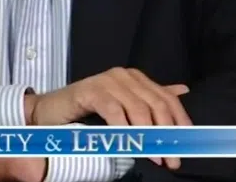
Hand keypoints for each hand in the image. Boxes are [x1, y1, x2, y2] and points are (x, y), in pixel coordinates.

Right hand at [24, 67, 191, 168]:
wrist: (50, 112)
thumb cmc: (87, 112)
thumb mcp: (124, 107)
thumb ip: (151, 100)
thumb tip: (183, 91)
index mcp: (136, 78)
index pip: (167, 98)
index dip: (180, 122)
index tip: (186, 145)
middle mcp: (125, 76)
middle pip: (156, 105)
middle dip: (167, 134)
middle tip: (170, 159)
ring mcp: (108, 81)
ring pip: (138, 108)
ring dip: (148, 136)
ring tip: (153, 156)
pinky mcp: (91, 89)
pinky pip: (114, 110)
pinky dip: (123, 129)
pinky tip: (128, 144)